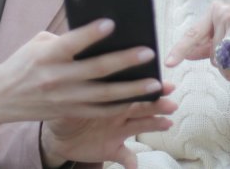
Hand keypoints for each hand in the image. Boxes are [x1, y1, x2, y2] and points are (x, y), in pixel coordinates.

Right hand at [0, 19, 166, 131]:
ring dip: (132, 89)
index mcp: (47, 55)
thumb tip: (98, 34)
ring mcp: (64, 99)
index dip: (91, 33)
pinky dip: (121, 106)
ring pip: (105, 95)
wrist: (0, 98)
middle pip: (96, 70)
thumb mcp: (38, 44)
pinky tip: (139, 99)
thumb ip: (66, 39)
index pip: (71, 43)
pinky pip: (100, 111)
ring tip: (155, 82)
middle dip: (125, 61)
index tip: (111, 23)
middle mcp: (56, 78)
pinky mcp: (69, 112)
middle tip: (148, 52)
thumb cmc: (23, 64)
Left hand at [41, 82, 177, 168]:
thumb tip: (77, 71)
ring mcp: (118, 131)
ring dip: (155, 125)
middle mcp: (120, 112)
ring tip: (167, 124)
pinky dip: (131, 162)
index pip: (132, 89)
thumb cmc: (64, 108)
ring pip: (141, 126)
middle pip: (142, 106)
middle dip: (158, 104)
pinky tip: (135, 165)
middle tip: (171, 103)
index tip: (163, 83)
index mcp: (111, 96)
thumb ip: (76, 87)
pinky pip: (126, 156)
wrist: (58, 134)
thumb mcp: (68, 96)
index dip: (148, 86)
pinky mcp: (112, 149)